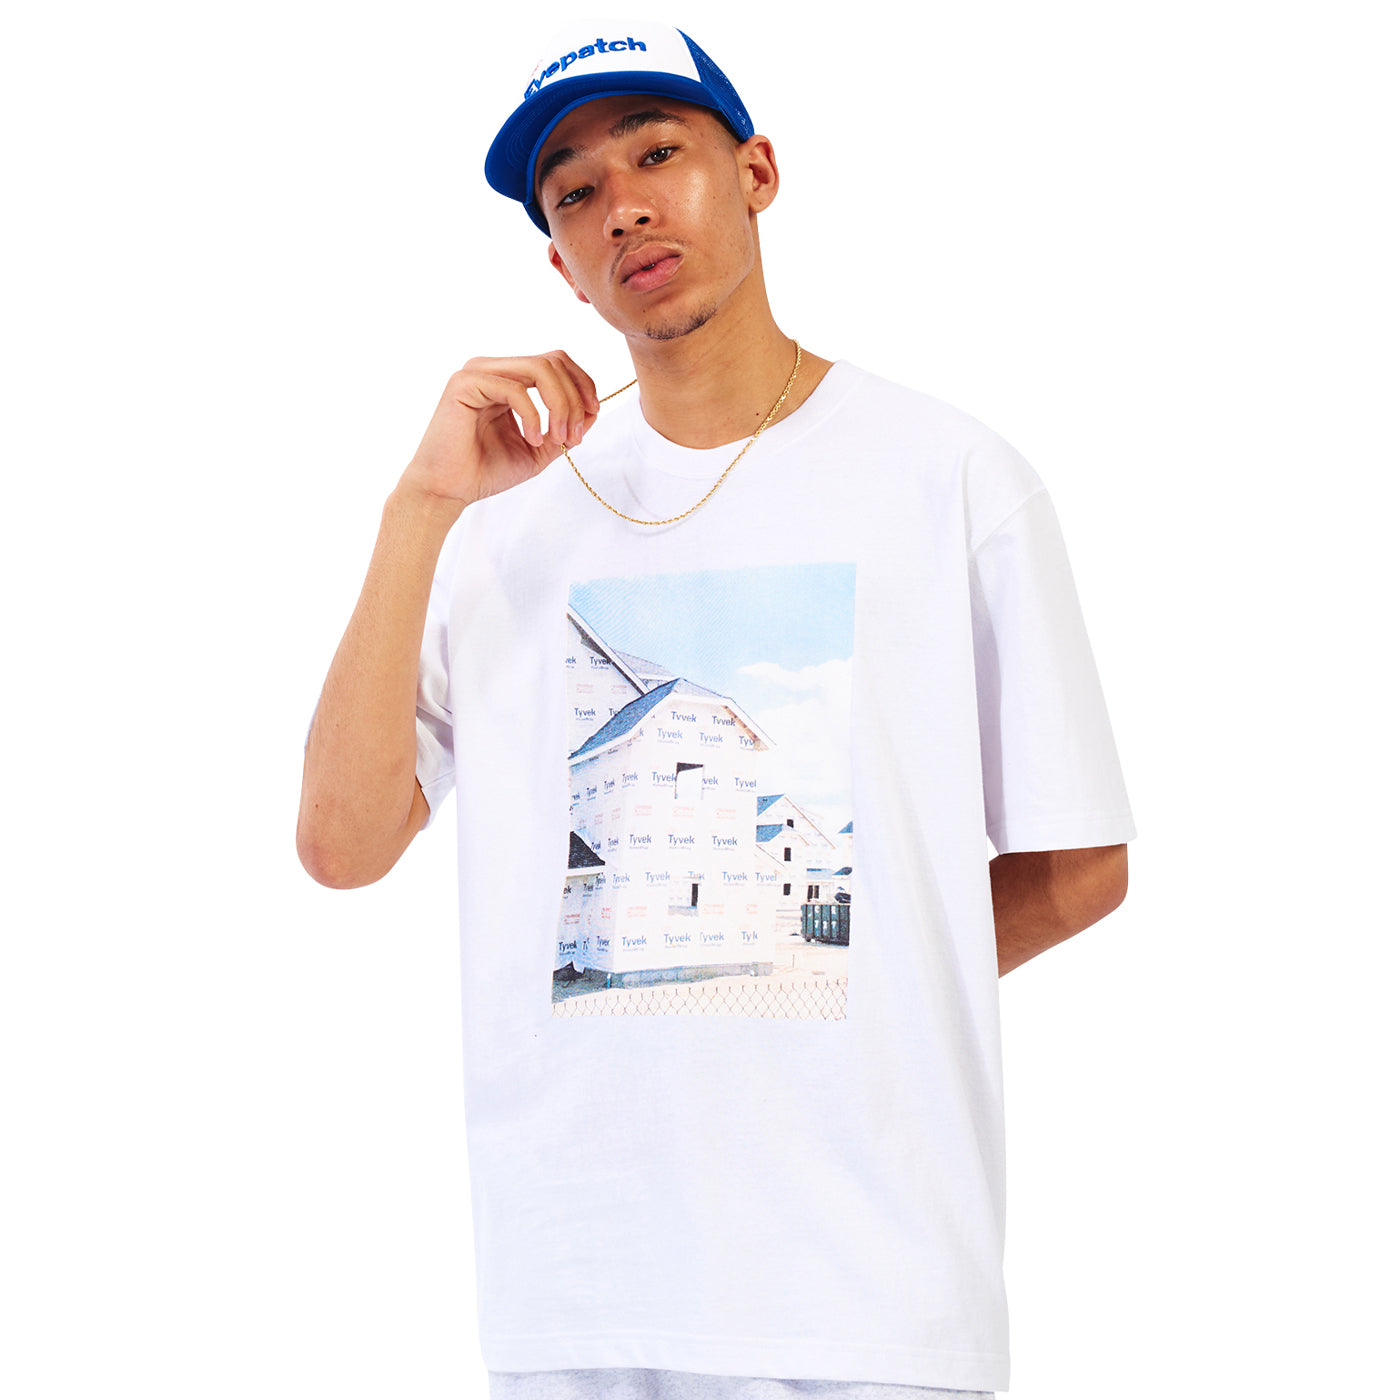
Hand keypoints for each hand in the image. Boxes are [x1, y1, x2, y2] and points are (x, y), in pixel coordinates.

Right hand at [399, 350, 599, 508]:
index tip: (593, 414)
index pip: (556, 362)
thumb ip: (564, 429)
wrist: (447, 491)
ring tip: (558, 438)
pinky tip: (531, 440)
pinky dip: (533, 415)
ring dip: (560, 405)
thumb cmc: (485, 472)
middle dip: (574, 398)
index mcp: (509, 379)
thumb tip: (594, 410)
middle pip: (553, 361)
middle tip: (574, 437)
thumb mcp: (538, 450)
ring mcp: (478, 372)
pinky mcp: (464, 384)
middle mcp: (493, 369)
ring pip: (539, 368)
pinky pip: (515, 389)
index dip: (582, 384)